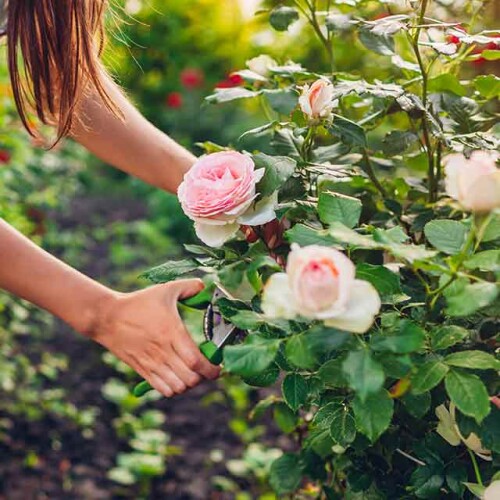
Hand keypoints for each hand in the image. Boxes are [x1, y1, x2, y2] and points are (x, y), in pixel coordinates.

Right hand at [91, 279, 220, 396]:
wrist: (108, 317)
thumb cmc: (139, 303)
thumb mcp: (166, 289)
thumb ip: (189, 286)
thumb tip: (204, 286)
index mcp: (172, 332)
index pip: (196, 361)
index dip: (211, 368)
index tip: (218, 367)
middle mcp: (163, 352)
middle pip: (191, 378)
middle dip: (204, 376)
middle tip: (208, 368)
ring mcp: (152, 363)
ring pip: (179, 387)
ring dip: (190, 384)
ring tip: (192, 373)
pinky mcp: (142, 370)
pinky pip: (163, 390)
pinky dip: (174, 389)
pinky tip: (177, 377)